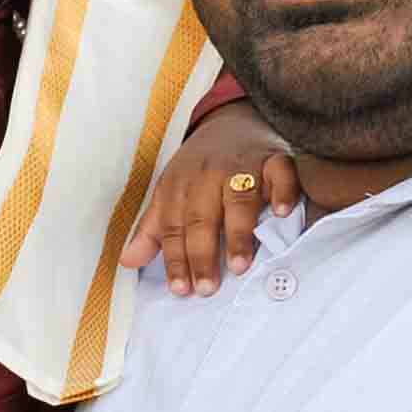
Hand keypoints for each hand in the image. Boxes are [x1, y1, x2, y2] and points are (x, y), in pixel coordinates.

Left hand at [122, 101, 299, 295]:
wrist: (230, 121)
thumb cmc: (199, 168)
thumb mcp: (169, 193)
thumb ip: (153, 230)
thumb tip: (128, 262)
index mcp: (179, 186)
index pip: (173, 227)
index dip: (176, 259)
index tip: (181, 290)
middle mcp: (208, 176)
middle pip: (202, 217)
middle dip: (202, 254)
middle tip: (207, 288)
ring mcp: (242, 166)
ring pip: (238, 200)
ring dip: (238, 233)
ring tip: (238, 266)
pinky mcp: (274, 158)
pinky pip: (280, 174)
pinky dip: (282, 192)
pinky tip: (280, 213)